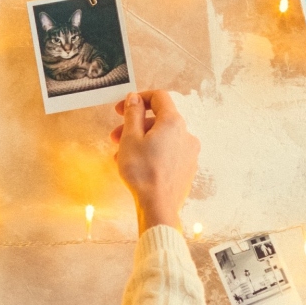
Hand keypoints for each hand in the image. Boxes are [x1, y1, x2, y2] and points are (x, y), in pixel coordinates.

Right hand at [110, 90, 198, 231]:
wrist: (159, 206)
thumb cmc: (143, 173)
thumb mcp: (130, 138)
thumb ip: (132, 113)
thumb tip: (134, 99)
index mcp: (173, 122)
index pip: (159, 97)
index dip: (138, 99)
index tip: (122, 108)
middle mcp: (186, 134)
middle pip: (159, 120)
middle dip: (135, 125)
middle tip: (116, 136)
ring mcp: (189, 152)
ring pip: (162, 138)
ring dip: (141, 141)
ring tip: (122, 155)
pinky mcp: (187, 168)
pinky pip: (168, 152)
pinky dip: (152, 153)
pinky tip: (137, 165)